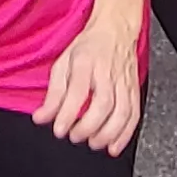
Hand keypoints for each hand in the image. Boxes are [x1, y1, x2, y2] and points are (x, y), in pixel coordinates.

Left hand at [36, 0, 147, 153]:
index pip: (78, 90)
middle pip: (103, 103)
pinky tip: (113, 146)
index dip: (68, 113)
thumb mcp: (63, 63)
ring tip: (93, 143)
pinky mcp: (135, 90)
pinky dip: (125, 134)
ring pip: (122, 112)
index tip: (59, 129)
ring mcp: (124, 82)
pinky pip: (134, 115)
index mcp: (86, 62)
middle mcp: (107, 72)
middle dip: (88, 126)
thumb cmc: (89, 48)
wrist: (116, 30)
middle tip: (75, 136)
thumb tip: (41, 118)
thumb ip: (53, 93)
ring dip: (107, 133)